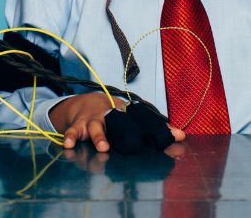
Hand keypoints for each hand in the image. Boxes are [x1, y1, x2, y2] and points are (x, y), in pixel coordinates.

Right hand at [49, 93, 185, 151]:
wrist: (86, 102)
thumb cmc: (115, 115)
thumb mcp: (133, 118)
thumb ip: (157, 129)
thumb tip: (181, 135)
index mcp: (123, 114)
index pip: (136, 119)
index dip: (148, 127)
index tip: (158, 136)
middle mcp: (107, 116)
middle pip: (112, 123)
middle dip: (112, 135)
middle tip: (112, 146)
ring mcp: (90, 121)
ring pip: (92, 128)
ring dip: (97, 137)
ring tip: (102, 148)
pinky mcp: (77, 126)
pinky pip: (71, 131)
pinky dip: (69, 137)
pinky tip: (69, 145)